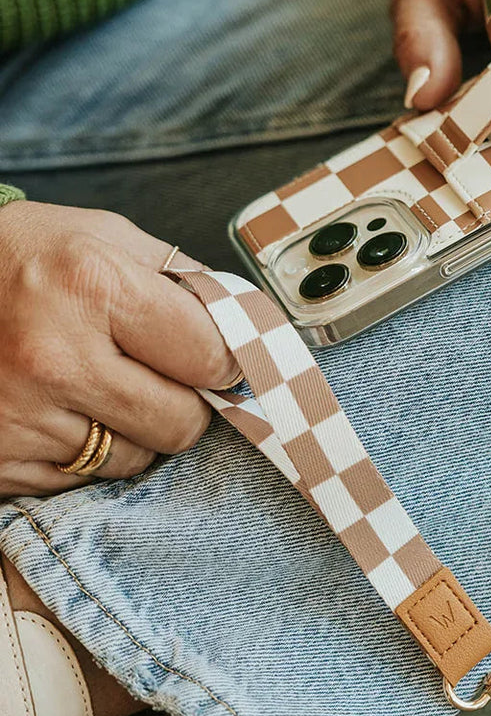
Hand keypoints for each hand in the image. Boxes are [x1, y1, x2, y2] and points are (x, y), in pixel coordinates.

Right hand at [0, 202, 237, 498]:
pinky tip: (60, 410)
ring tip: (100, 387)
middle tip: (164, 378)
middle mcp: (55, 357)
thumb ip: (177, 278)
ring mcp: (22, 416)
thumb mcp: (102, 235)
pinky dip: (82, 452)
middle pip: (179, 423)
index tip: (223, 360)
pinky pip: (79, 479)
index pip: (209, 355)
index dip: (227, 360)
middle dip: (186, 403)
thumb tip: (243, 324)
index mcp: (92, 286)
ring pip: (133, 459)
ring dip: (133, 431)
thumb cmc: (20, 255)